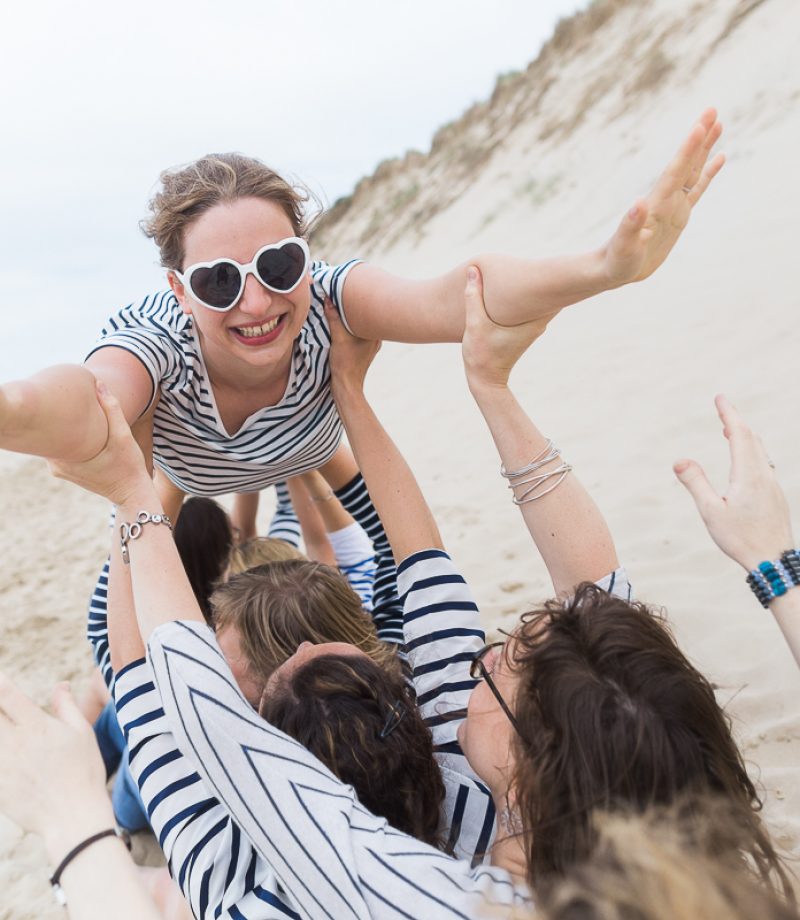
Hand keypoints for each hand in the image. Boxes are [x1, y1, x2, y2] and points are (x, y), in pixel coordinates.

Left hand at [0, 676, 112, 849]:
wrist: (73, 817)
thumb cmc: (84, 772)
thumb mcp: (82, 733)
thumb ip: (66, 706)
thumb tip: (61, 685)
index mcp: (37, 726)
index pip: (7, 695)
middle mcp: (14, 742)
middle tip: (2, 713)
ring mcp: (2, 765)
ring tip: (7, 737)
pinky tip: (5, 756)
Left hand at [49, 379, 152, 505]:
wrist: (131, 493)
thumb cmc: (128, 465)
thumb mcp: (123, 435)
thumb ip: (111, 409)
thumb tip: (99, 384)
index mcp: (64, 457)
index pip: (45, 427)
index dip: (50, 410)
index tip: (57, 396)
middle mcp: (55, 466)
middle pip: (47, 434)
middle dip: (55, 417)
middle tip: (62, 398)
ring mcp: (59, 470)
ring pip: (53, 441)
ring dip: (61, 428)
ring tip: (69, 410)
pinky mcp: (65, 471)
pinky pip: (60, 449)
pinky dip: (67, 439)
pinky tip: (76, 428)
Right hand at [325, 300, 380, 398]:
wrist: (346, 386)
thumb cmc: (345, 363)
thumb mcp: (338, 338)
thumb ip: (334, 318)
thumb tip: (328, 299)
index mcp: (375, 334)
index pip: (371, 311)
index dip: (363, 300)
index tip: (354, 290)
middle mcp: (376, 339)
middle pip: (367, 318)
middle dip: (357, 309)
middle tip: (347, 297)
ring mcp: (370, 346)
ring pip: (363, 327)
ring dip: (353, 320)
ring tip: (344, 309)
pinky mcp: (363, 352)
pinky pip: (359, 335)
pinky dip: (351, 329)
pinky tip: (344, 326)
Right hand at [462, 266, 547, 389]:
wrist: (485, 380)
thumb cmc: (481, 354)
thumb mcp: (474, 324)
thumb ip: (473, 296)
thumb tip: (474, 270)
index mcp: (533, 321)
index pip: (555, 293)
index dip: (555, 275)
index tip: (555, 259)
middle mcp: (538, 324)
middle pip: (550, 294)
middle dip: (545, 277)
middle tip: (543, 256)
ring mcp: (533, 328)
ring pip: (539, 301)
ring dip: (534, 288)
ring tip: (530, 268)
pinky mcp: (524, 331)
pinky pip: (530, 308)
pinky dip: (526, 298)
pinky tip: (518, 288)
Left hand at [603, 108, 724, 286]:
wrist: (614, 270)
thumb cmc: (617, 261)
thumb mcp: (624, 246)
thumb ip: (630, 226)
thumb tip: (638, 204)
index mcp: (656, 204)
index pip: (675, 172)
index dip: (688, 150)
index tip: (700, 124)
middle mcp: (666, 199)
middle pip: (687, 163)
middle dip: (700, 137)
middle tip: (712, 109)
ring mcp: (673, 206)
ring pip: (694, 170)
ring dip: (705, 148)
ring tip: (718, 123)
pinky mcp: (678, 216)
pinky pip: (697, 189)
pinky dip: (709, 173)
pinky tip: (720, 157)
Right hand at [674, 395, 793, 570]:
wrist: (774, 561)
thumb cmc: (741, 538)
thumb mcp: (710, 512)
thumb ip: (695, 483)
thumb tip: (679, 460)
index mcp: (748, 474)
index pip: (739, 434)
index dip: (729, 414)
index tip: (720, 397)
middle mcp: (764, 475)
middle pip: (752, 438)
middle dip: (736, 420)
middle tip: (722, 407)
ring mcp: (772, 485)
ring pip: (760, 450)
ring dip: (745, 435)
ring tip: (730, 429)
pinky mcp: (776, 496)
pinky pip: (763, 463)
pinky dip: (752, 451)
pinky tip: (746, 460)